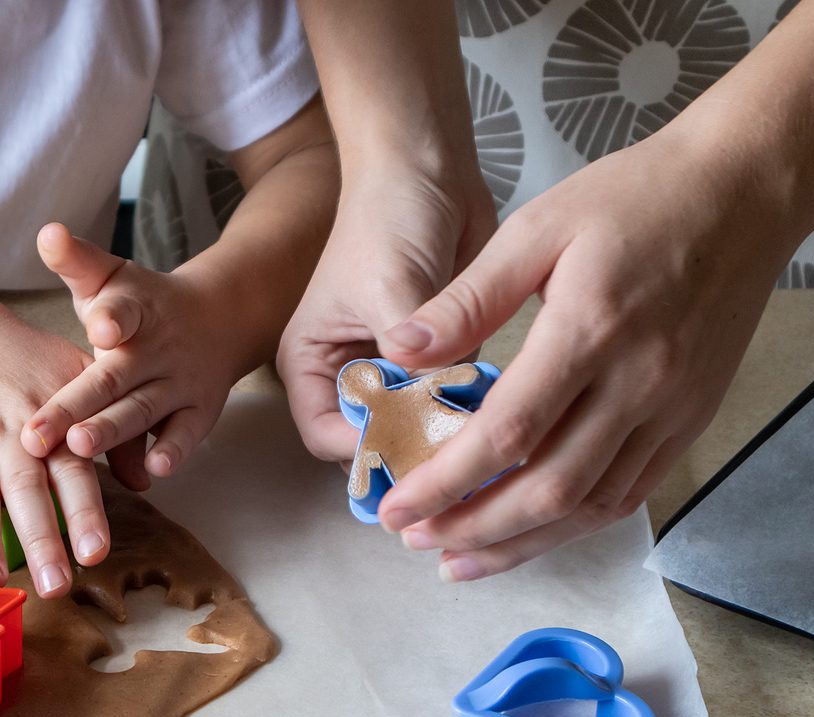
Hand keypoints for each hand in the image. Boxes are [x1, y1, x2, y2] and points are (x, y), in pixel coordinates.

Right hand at [0, 278, 112, 597]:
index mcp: (55, 426)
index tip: (95, 552)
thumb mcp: (77, 381)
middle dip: (42, 538)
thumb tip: (145, 481)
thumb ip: (112, 433)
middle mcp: (12, 433)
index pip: (73, 473)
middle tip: (54, 585)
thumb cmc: (22, 364)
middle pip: (27, 489)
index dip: (85, 512)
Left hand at [20, 224, 256, 488]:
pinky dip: (173, 451)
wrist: (220, 318)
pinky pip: (186, 434)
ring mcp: (180, 382)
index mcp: (135, 309)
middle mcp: (158, 348)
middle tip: (39, 432)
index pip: (124, 311)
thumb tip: (48, 232)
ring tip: (81, 446)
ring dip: (113, 430)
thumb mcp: (110, 276)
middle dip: (76, 404)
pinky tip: (153, 470)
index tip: (100, 326)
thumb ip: (77, 260)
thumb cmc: (140, 304)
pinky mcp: (199, 412)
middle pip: (114, 377)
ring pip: (142, 410)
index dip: (113, 318)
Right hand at [277, 161, 497, 465]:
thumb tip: (430, 413)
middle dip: (413, 447)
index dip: (367, 448)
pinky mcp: (438, 361)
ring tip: (484, 424)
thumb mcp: (389, 289)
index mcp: (311, 366)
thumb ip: (406, 356)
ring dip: (449, 430)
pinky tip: (502, 401)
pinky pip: (453, 404)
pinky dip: (474, 408)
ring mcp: (396, 372)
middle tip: (458, 448)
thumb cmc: (386, 218)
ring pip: (418, 428)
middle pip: (374, 442)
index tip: (416, 440)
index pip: (328, 437)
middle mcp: (349, 376)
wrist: (427, 171)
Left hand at [370, 125, 802, 580]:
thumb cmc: (637, 197)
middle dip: (473, 527)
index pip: (507, 432)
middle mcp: (638, 382)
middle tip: (413, 537)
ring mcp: (672, 407)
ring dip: (520, 542)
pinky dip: (573, 524)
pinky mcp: (691, 418)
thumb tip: (399, 350)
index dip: (446, 481)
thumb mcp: (537, 227)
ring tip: (459, 557)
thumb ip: (468, 297)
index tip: (395, 506)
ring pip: (590, 506)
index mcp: (590, 330)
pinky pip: (630, 493)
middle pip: (548, 489)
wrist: (746, 191)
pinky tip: (530, 532)